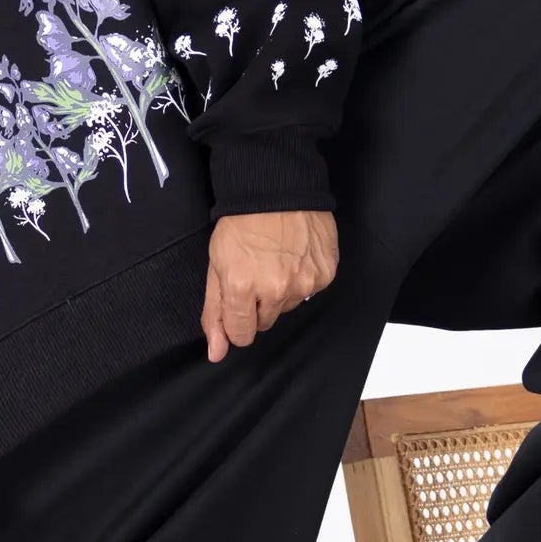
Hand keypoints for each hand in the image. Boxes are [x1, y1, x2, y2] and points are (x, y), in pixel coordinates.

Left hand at [201, 210, 338, 361]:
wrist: (277, 188)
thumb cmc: (240, 224)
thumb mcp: (216, 265)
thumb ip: (215, 313)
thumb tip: (217, 353)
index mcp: (242, 287)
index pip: (241, 335)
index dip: (237, 323)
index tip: (238, 305)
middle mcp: (276, 290)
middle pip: (265, 322)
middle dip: (258, 305)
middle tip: (256, 273)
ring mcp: (304, 283)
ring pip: (289, 307)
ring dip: (281, 292)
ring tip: (276, 261)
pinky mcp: (325, 274)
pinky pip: (310, 291)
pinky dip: (302, 279)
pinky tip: (295, 256)